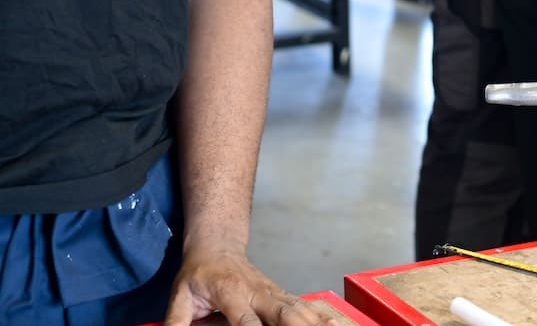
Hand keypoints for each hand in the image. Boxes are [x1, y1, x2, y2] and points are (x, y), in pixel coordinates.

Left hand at [163, 243, 329, 324]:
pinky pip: (303, 305)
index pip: (246, 321)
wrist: (217, 247)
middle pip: (283, 313)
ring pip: (298, 308)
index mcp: (233, 294)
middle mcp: (258, 293)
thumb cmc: (198, 275)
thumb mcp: (179, 297)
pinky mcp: (281, 295)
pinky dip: (320, 314)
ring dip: (315, 320)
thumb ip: (175, 322)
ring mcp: (273, 293)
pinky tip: (334, 322)